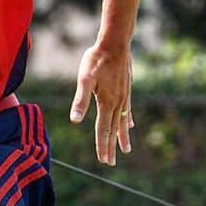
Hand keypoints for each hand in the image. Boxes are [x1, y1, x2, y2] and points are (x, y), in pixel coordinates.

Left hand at [70, 42, 132, 165]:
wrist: (115, 42)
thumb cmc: (96, 59)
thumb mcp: (84, 78)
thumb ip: (80, 100)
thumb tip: (75, 120)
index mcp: (106, 102)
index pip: (103, 129)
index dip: (102, 146)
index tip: (104, 161)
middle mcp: (117, 102)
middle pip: (113, 129)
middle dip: (111, 147)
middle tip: (111, 162)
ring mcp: (124, 96)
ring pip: (123, 122)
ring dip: (122, 137)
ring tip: (126, 150)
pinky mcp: (126, 89)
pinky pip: (128, 110)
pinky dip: (128, 120)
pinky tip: (130, 126)